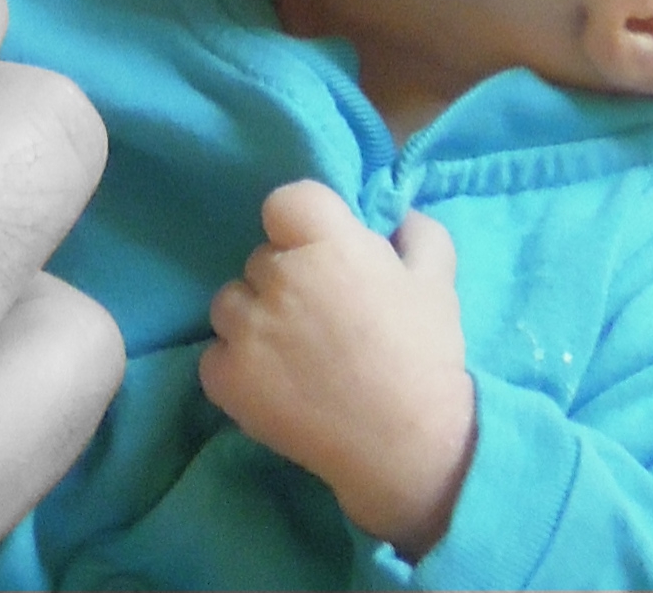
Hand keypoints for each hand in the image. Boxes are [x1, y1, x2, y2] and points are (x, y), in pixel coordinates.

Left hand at [199, 180, 474, 555]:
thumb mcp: (437, 282)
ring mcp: (245, 327)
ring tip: (296, 357)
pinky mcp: (224, 376)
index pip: (285, 202)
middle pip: (262, 258)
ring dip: (255, 320)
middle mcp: (278, 277)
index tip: (324, 255)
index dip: (304, 227)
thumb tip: (396, 214)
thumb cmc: (424, 359)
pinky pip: (215, 355)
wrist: (406, 450)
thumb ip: (416, 232)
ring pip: (232, 302)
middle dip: (287, 280)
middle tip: (323, 319)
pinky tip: (275, 387)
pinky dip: (237, 368)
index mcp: (327, 244)